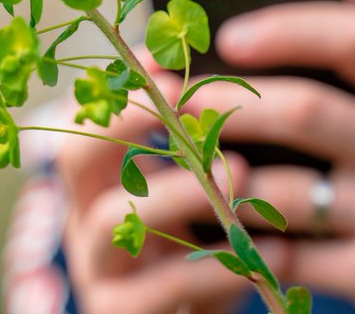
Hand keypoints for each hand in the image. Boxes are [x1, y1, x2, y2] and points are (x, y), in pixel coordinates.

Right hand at [56, 65, 277, 313]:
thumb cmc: (202, 257)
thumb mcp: (197, 200)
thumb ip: (199, 148)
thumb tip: (219, 67)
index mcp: (100, 186)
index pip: (87, 119)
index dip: (121, 90)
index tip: (168, 66)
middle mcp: (86, 224)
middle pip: (77, 159)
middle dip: (129, 125)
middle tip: (186, 103)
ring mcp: (99, 274)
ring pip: (114, 221)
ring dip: (180, 189)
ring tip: (243, 169)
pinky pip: (159, 290)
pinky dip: (217, 266)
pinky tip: (277, 252)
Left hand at [180, 0, 354, 313]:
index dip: (288, 26)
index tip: (229, 34)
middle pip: (306, 110)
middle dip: (225, 104)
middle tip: (174, 102)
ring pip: (284, 189)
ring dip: (217, 179)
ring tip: (177, 165)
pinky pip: (289, 256)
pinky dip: (241, 242)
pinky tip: (213, 230)